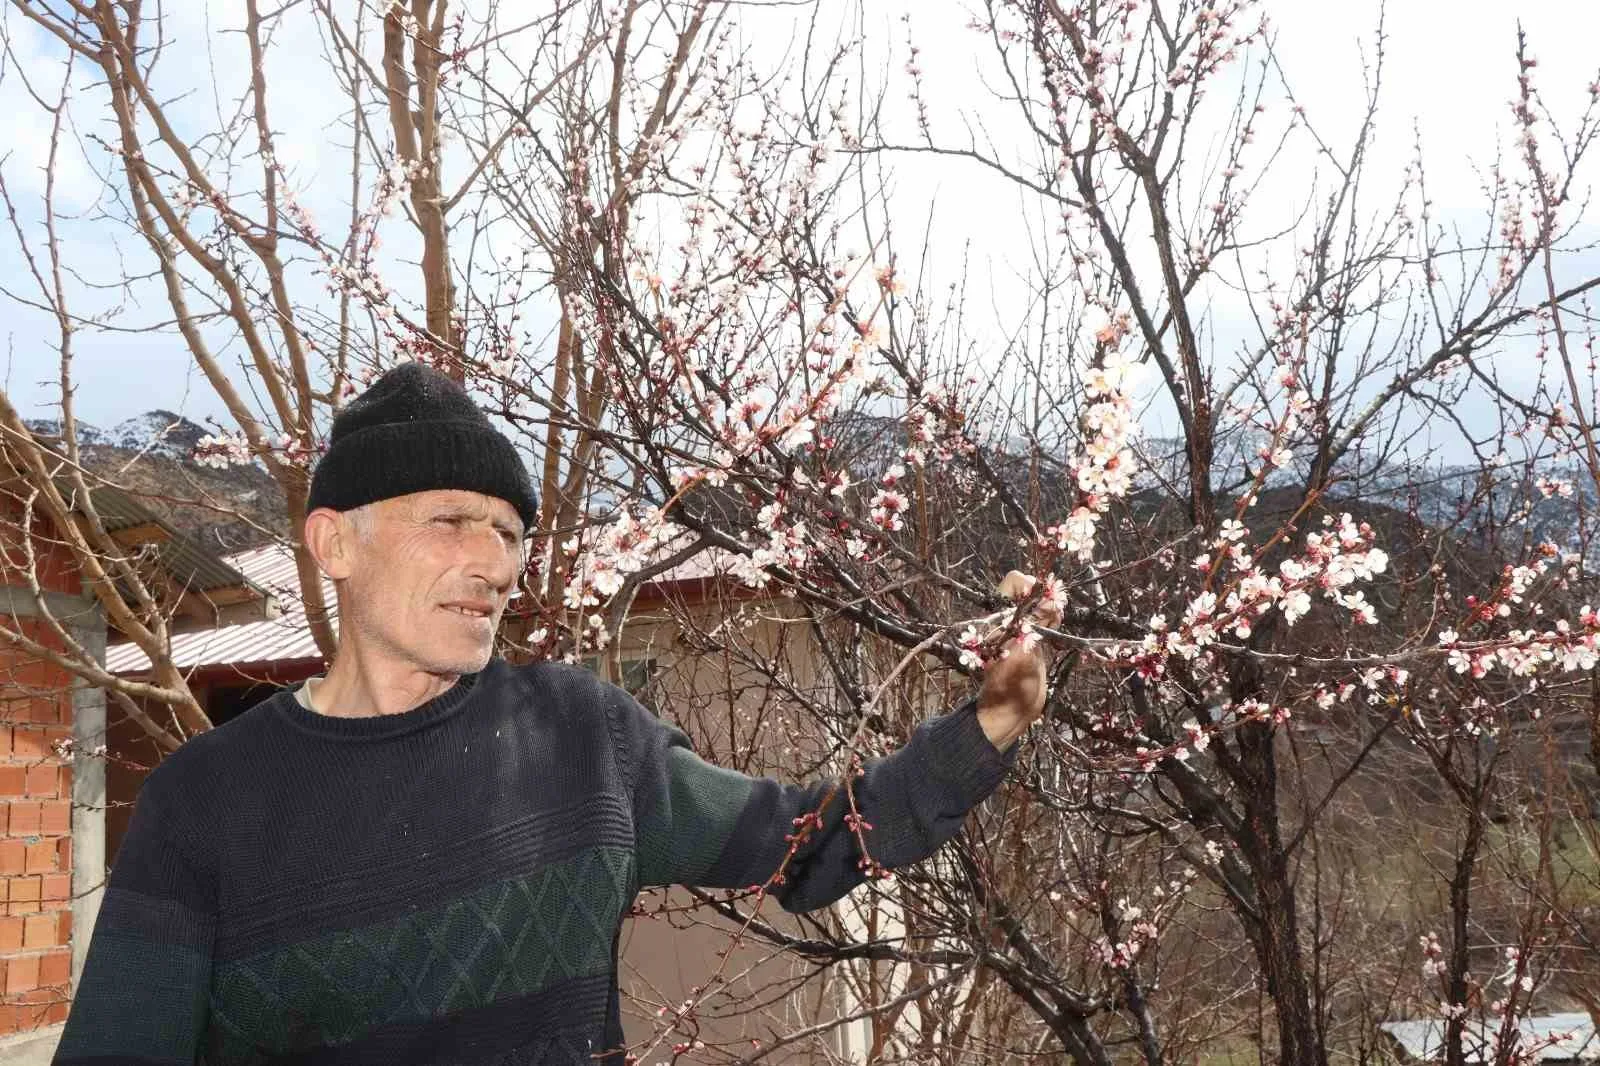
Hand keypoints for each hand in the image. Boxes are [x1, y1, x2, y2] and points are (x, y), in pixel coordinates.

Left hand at [976, 571, 1059, 750]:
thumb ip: (1030, 637)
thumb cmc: (1008, 690)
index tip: (1042, 599)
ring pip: (1042, 606)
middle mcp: (1011, 621)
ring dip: (1053, 610)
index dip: (1028, 585)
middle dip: (1046, 598)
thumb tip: (1045, 609)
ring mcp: (1023, 631)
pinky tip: (1056, 632)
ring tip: (1055, 625)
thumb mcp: (1018, 662)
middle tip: (1053, 616)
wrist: (1010, 714)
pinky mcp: (1035, 642)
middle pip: (1032, 593)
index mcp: (1000, 621)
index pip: (1011, 585)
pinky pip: (1048, 622)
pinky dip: (1055, 621)